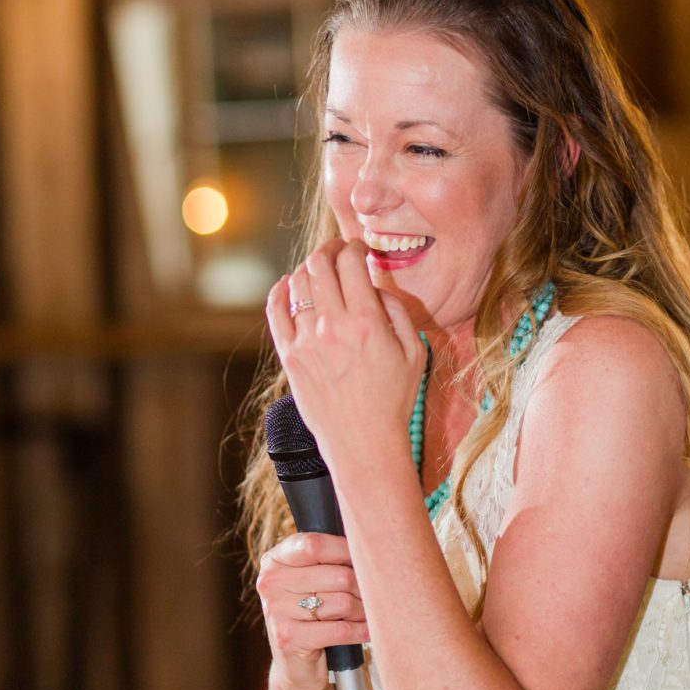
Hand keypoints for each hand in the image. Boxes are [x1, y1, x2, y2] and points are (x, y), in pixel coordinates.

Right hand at [257, 532, 368, 689]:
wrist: (295, 666)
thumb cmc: (310, 615)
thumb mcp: (309, 581)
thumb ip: (326, 560)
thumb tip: (366, 544)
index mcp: (274, 561)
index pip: (315, 544)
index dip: (346, 550)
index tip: (363, 559)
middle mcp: (270, 583)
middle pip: (337, 575)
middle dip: (362, 587)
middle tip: (371, 595)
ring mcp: (277, 611)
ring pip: (343, 603)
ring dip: (363, 611)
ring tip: (367, 614)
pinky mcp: (289, 639)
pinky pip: (340, 630)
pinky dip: (361, 631)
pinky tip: (367, 631)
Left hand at [265, 238, 426, 477]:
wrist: (363, 442)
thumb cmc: (393, 399)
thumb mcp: (414, 352)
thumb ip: (398, 310)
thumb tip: (373, 286)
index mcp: (367, 322)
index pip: (350, 262)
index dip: (354, 247)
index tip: (359, 249)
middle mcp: (333, 326)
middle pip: (319, 264)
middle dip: (329, 249)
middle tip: (337, 251)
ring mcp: (306, 341)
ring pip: (296, 283)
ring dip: (308, 268)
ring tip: (318, 271)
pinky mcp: (289, 356)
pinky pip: (275, 311)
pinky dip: (280, 291)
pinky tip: (287, 285)